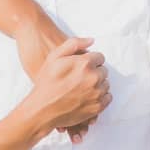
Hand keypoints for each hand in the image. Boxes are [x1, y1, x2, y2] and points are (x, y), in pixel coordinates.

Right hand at [15, 20, 97, 140]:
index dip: (90, 61)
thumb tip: (91, 40)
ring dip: (97, 85)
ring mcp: (97, 93)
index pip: (100, 57)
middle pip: (104, 71)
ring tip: (81, 88)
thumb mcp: (54, 57)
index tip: (81, 67)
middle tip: (79, 79)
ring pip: (106, 84)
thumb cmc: (46, 83)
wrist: (42, 109)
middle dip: (94, 72)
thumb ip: (73, 44)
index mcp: (85, 63)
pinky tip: (86, 97)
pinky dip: (100, 97)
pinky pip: (107, 98)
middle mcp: (94, 77)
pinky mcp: (98, 107)